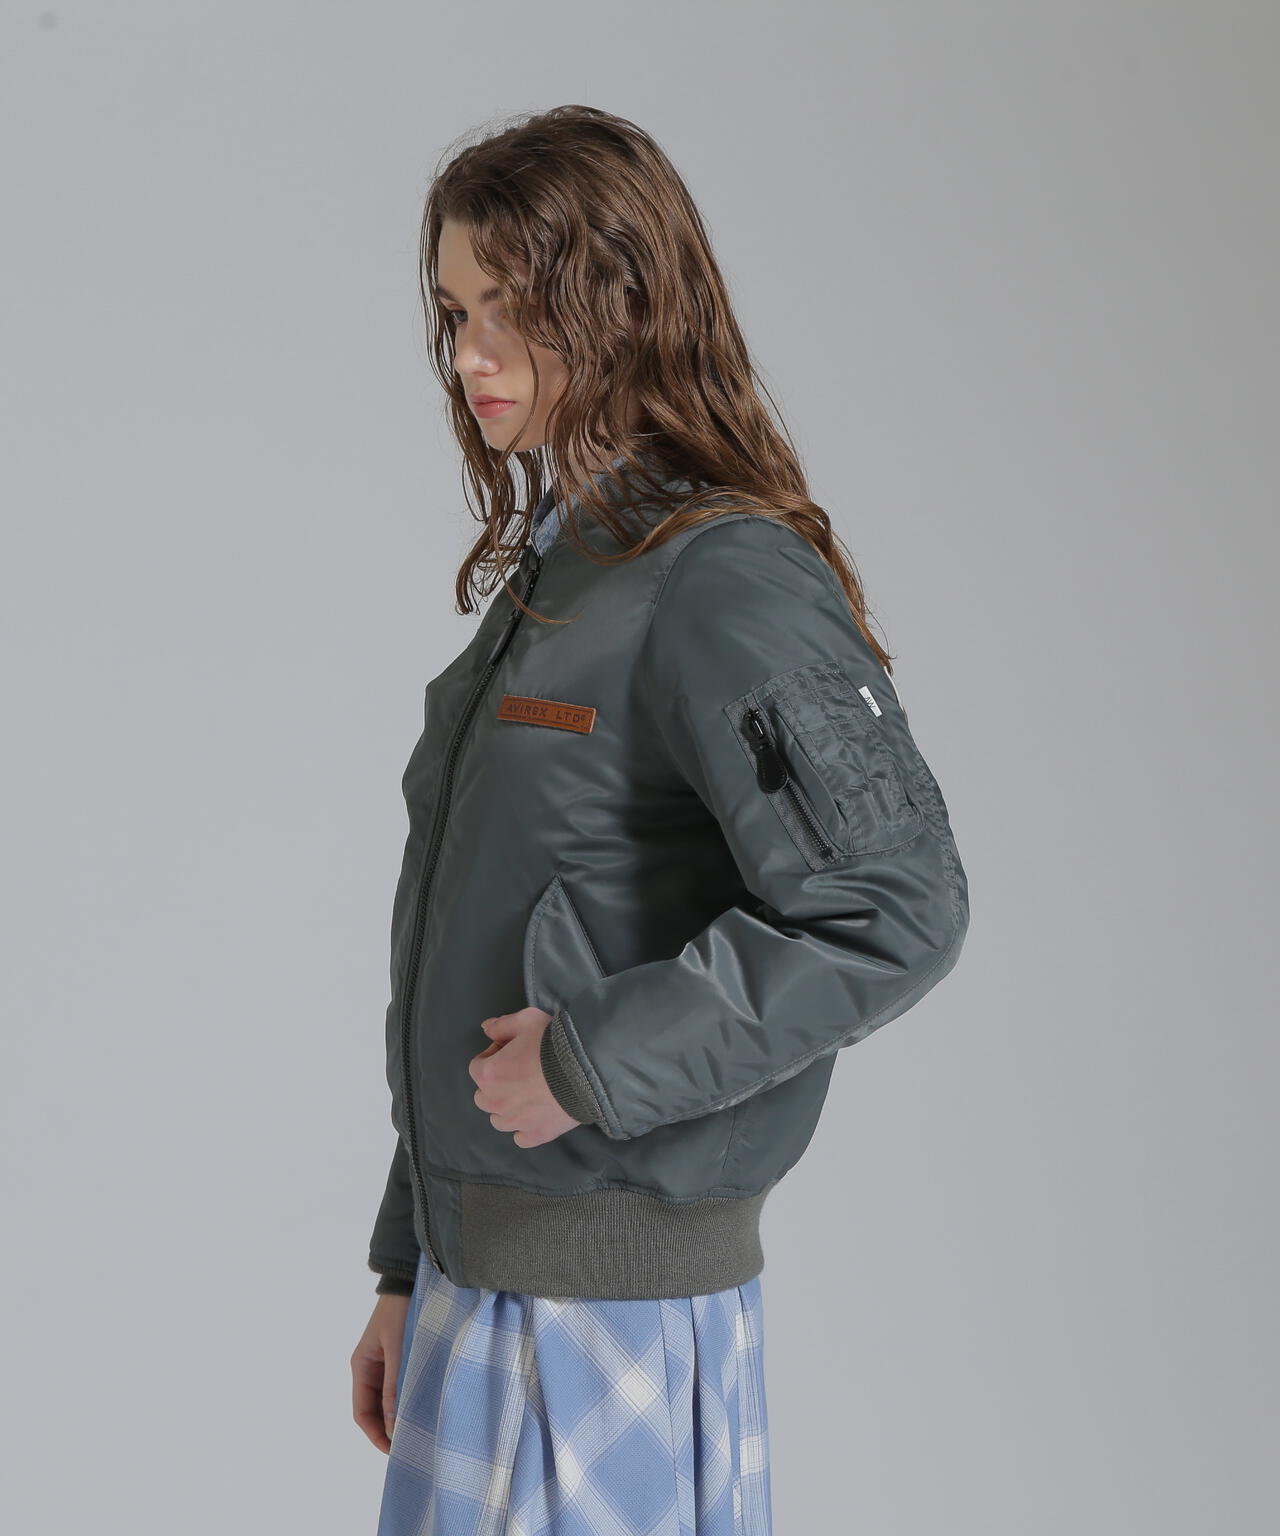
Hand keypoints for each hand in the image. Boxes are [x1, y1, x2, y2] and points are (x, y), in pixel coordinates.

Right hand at [351, 1294, 410, 1453]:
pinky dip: (408, 1399)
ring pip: (389, 1400)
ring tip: (420, 1430)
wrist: (409, 1280)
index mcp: (361, 1367)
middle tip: (411, 1446)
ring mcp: (385, 1363)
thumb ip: (395, 1386)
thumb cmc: (401, 1311)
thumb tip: (394, 1426)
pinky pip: (401, 1386)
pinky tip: (424, 1406)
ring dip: (400, 1415)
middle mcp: (370, 1368)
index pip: (362, 1413)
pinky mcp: (401, 1357)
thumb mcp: (398, 1349)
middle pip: (374, 1410)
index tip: (395, 1451)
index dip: (375, 1435)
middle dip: (389, 1429)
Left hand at [467, 1006, 583, 1147]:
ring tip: (528, 1094)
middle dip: (496, 1084)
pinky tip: (536, 1115)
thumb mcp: (526, 1020)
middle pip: (483, 1097)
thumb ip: (502, 1025)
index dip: (493, 1056)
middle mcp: (497, 1102)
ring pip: (499, 1120)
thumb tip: (486, 1028)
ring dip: (507, 1108)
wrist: (586, 1067)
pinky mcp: (537, 1134)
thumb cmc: (553, 1041)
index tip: (511, 1051)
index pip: (477, 1067)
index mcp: (488, 1074)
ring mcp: (516, 1122)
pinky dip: (524, 1128)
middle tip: (518, 1072)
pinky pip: (521, 1138)